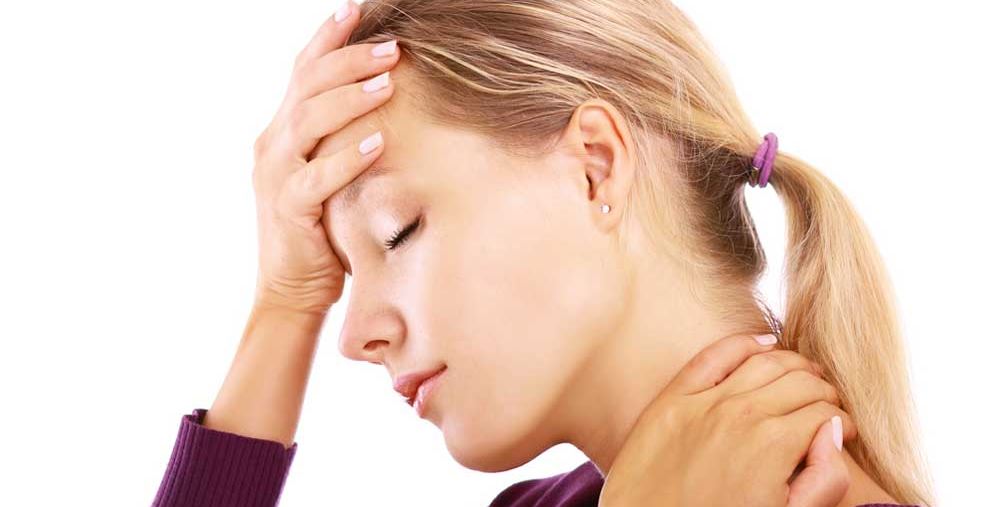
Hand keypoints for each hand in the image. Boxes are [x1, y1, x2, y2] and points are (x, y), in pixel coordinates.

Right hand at [250, 0, 397, 314]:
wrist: (292, 290)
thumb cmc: (321, 230)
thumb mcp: (328, 172)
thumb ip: (340, 138)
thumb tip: (386, 100)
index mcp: (283, 130)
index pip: (304, 71)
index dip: (328, 37)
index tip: (357, 8)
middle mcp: (274, 144)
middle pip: (308, 84)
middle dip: (349, 58)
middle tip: (393, 47)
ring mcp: (276, 175)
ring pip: (309, 120)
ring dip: (350, 97)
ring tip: (389, 81)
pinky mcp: (288, 209)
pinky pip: (316, 176)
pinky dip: (347, 158)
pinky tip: (377, 142)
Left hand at [599, 333, 857, 506]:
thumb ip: (824, 480)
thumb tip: (833, 431)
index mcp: (773, 445)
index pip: (825, 413)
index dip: (842, 422)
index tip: (844, 431)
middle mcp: (740, 414)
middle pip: (800, 382)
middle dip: (824, 392)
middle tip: (828, 404)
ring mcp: (702, 404)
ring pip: (764, 362)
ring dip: (793, 364)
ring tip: (805, 376)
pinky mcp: (670, 402)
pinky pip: (712, 356)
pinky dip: (743, 343)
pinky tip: (763, 343)